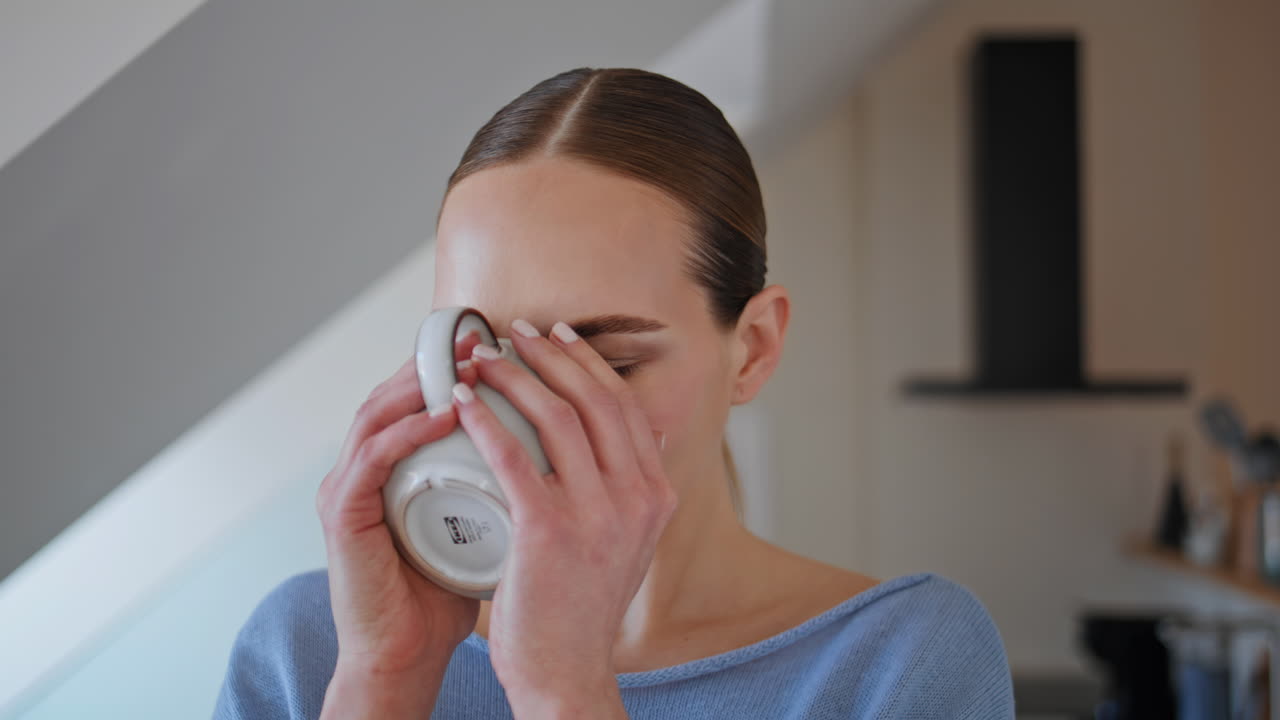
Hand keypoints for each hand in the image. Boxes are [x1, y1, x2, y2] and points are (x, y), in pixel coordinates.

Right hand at [314, 342, 484, 702]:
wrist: (410, 653)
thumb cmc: (452, 590)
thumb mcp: (488, 518)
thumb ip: (511, 479)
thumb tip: (574, 448)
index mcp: (397, 462)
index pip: (424, 394)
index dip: (465, 364)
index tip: (512, 345)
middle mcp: (366, 465)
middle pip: (397, 389)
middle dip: (444, 358)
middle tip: (491, 336)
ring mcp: (347, 485)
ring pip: (379, 409)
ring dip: (424, 379)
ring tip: (472, 361)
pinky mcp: (342, 513)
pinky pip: (371, 456)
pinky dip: (408, 429)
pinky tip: (448, 413)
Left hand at [454, 318, 677, 705]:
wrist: (567, 671)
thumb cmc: (584, 607)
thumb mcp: (629, 541)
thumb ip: (632, 488)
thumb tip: (642, 435)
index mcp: (657, 495)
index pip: (625, 406)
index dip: (589, 362)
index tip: (558, 336)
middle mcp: (637, 497)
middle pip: (595, 399)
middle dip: (552, 354)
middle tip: (517, 332)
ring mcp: (597, 513)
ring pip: (556, 417)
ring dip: (515, 377)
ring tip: (483, 359)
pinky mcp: (549, 530)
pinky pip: (512, 455)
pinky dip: (485, 421)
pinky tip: (464, 403)